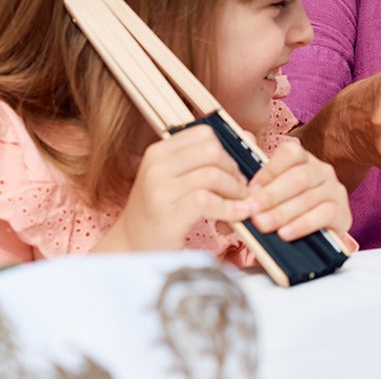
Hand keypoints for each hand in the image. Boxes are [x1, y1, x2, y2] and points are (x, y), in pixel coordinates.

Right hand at [94, 125, 249, 253]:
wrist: (131, 248)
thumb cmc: (160, 213)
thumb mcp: (178, 180)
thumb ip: (209, 159)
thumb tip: (249, 137)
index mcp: (159, 151)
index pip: (204, 133)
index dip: (226, 151)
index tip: (231, 171)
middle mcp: (156, 165)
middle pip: (212, 151)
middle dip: (233, 171)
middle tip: (239, 190)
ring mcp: (159, 189)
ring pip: (213, 175)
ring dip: (235, 191)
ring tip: (239, 205)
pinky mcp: (167, 214)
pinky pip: (208, 201)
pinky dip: (229, 209)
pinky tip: (236, 216)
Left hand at [241, 137, 351, 241]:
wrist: (312, 241)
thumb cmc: (286, 215)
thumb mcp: (270, 199)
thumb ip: (254, 192)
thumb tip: (233, 192)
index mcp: (304, 160)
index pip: (290, 153)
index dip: (269, 171)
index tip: (249, 190)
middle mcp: (322, 171)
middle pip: (298, 176)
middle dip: (271, 195)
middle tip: (251, 211)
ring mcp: (335, 191)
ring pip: (309, 196)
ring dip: (282, 212)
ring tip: (262, 225)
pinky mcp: (344, 214)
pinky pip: (325, 214)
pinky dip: (302, 224)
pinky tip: (285, 234)